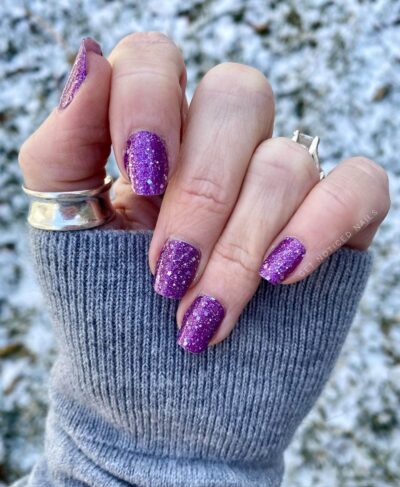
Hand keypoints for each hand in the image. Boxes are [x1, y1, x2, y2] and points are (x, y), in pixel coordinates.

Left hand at [19, 33, 389, 352]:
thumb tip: (89, 63)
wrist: (157, 395)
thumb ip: (62, 148)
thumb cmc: (108, 313)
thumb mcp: (65, 231)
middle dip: (201, 193)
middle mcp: (222, 148)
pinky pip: (359, 185)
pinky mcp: (333, 226)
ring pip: (284, 162)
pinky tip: (282, 273)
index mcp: (158, 135)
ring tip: (203, 315)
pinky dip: (320, 225)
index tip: (138, 179)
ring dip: (240, 245)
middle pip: (237, 97)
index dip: (147, 103)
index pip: (158, 59)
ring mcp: (280, 185)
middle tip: (167, 272)